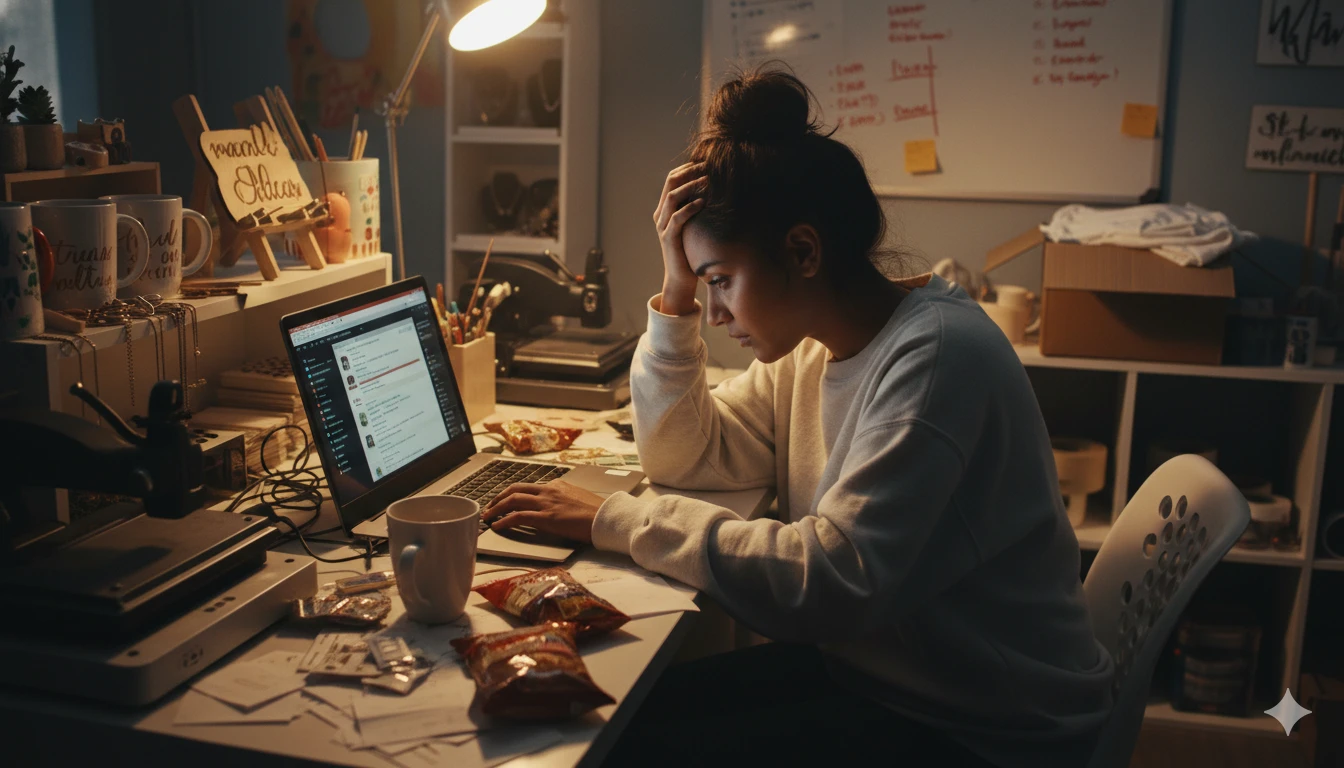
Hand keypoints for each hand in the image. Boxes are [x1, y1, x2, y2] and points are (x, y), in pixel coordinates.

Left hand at [481, 480, 603, 543]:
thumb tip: (556, 506)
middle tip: (490, 506)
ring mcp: (547, 503)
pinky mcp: (546, 518)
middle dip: (499, 498)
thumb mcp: (578, 498)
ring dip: (496, 508)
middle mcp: (549, 490)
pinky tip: (496, 526)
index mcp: (557, 485)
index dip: (512, 493)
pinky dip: (504, 520)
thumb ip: (564, 499)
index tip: (505, 500)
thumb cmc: (597, 512)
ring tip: (487, 516)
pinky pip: (518, 517)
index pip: (529, 487)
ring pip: (513, 500)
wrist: (607, 518)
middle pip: (515, 489)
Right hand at [653, 162, 706, 315]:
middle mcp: (660, 214)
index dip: (687, 168)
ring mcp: (663, 226)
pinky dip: (690, 208)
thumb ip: (695, 209)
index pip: (671, 179)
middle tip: (707, 167)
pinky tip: (703, 202)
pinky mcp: (669, 238)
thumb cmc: (690, 250)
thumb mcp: (692, 225)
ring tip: (707, 181)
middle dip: (689, 172)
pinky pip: (677, 218)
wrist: (680, 277)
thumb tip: (714, 191)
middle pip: (670, 183)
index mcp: (664, 209)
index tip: (705, 162)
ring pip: (672, 198)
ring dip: (690, 186)